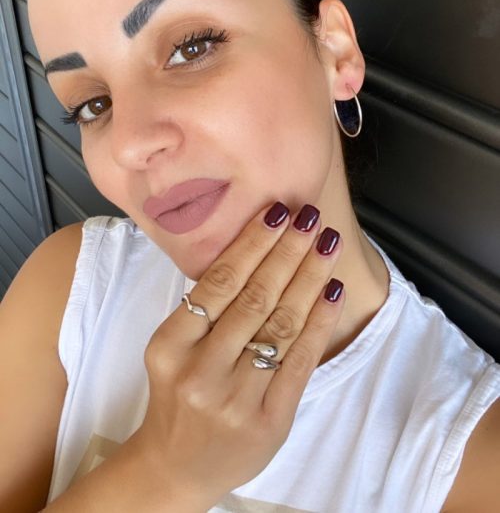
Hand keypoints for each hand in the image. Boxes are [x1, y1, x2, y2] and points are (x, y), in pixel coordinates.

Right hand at [137, 201, 344, 508]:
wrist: (176, 467)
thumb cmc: (177, 395)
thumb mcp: (172, 349)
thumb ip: (205, 309)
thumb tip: (254, 247)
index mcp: (170, 346)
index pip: (218, 282)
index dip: (252, 243)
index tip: (277, 212)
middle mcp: (200, 371)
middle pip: (255, 298)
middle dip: (287, 251)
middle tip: (310, 217)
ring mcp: (236, 399)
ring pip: (282, 325)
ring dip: (310, 278)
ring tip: (327, 244)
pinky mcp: (270, 421)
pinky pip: (301, 362)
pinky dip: (320, 323)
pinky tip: (333, 292)